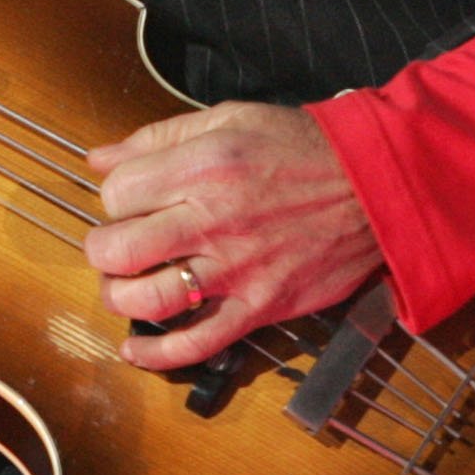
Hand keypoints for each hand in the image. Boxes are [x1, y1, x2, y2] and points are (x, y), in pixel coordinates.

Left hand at [83, 102, 382, 371]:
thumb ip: (158, 138)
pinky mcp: (259, 306)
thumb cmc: (301, 148)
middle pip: (118, 250)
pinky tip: (135, 349)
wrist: (374, 186)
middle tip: (112, 247)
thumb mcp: (227, 119)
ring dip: (119, 299)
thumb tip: (101, 157)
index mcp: (201, 167)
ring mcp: (235, 269)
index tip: (128, 200)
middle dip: (102, 251)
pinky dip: (157, 355)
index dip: (113, 197)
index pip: (116, 193)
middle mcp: (212, 220)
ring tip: (122, 288)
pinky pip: (197, 344)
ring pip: (148, 301)